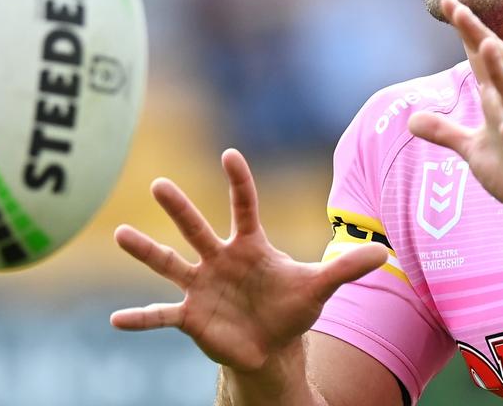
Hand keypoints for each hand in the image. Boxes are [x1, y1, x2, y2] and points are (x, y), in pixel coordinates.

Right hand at [111, 149, 387, 372]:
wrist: (272, 347)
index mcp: (250, 245)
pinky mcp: (191, 316)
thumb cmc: (291, 308)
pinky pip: (161, 315)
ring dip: (145, 251)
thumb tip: (386, 251)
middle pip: (197, 228)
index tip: (230, 154)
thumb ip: (346, 268)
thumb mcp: (319, 287)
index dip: (239, 182)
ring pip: (169, 264)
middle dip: (179, 208)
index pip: (244, 206)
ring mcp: (202, 286)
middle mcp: (219, 259)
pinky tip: (116, 320)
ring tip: (119, 234)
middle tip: (158, 184)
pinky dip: (140, 318)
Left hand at [407, 0, 502, 235]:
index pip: (483, 62)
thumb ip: (445, 132)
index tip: (450, 1)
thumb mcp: (473, 150)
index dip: (467, 33)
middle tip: (460, 8)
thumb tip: (411, 119)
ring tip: (489, 46)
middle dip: (481, 38)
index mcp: (502, 104)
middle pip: (500, 68)